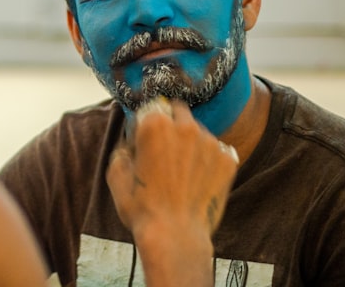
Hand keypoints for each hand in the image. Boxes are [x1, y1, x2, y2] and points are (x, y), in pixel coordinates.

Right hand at [106, 98, 236, 244]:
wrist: (175, 237)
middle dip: (171, 125)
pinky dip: (208, 160)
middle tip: (164, 152)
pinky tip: (197, 180)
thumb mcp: (116, 174)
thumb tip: (131, 141)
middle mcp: (186, 126)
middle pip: (178, 112)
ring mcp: (211, 142)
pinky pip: (217, 151)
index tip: (143, 139)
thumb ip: (123, 147)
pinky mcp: (228, 160)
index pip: (152, 107)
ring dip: (190, 144)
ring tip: (181, 173)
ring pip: (199, 132)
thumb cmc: (142, 207)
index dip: (145, 123)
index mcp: (155, 123)